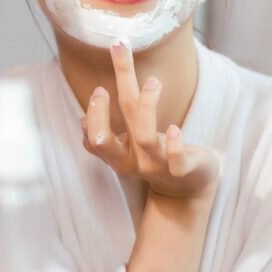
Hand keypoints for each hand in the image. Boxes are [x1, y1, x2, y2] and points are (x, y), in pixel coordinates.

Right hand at [81, 41, 218, 197]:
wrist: (189, 190)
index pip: (93, 140)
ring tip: (153, 81)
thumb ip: (108, 137)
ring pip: (144, 138)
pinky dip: (174, 145)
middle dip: (98, 112)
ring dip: (146, 106)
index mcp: (118, 157)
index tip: (99, 89)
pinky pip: (177, 161)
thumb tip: (82, 120)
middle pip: (106, 139)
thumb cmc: (156, 161)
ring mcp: (158, 165)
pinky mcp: (185, 169)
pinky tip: (173, 128)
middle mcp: (133, 162)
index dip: (91, 116)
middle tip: (101, 88)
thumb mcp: (129, 150)